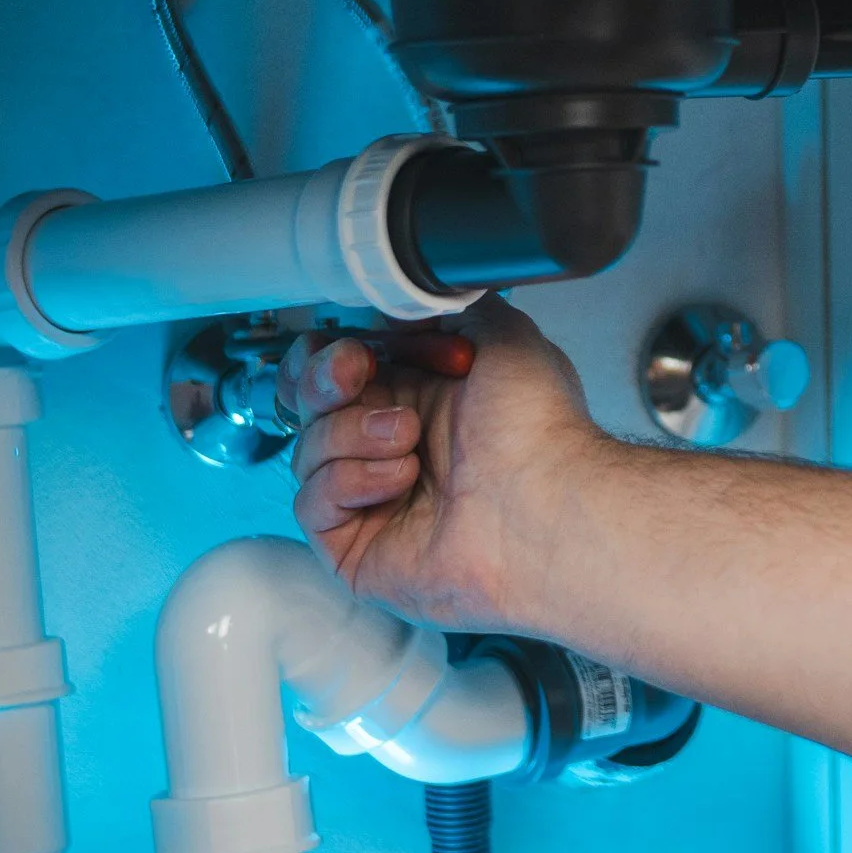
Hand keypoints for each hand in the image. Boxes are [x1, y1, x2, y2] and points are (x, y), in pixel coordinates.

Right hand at [279, 296, 599, 627]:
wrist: (544, 499)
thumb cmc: (535, 429)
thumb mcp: (502, 335)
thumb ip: (448, 307)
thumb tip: (400, 304)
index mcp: (418, 399)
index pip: (336, 375)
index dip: (325, 356)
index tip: (346, 345)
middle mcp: (391, 448)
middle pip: (309, 409)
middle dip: (323, 380)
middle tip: (354, 372)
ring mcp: (372, 500)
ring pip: (307, 452)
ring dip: (353, 432)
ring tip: (408, 438)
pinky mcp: (356, 548)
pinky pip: (311, 503)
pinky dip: (350, 481)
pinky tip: (400, 480)